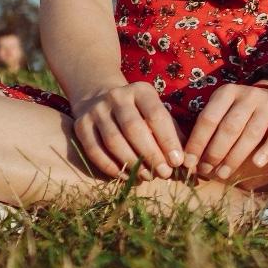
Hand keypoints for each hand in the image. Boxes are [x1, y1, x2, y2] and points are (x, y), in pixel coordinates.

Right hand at [69, 81, 185, 180]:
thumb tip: (187, 160)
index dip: (167, 140)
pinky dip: (110, 167)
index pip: (156, 115)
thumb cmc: (138, 110)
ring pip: (113, 141)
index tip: (178, 161)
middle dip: (150, 154)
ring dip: (131, 163)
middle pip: (133, 128)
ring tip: (147, 177)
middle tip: (163, 173)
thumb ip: (171, 131)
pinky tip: (124, 177)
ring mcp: (96, 110)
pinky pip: (94, 151)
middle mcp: (116, 97)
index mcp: (140, 90)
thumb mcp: (155, 110)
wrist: (98, 95)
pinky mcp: (81, 125)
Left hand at [184, 82, 267, 181]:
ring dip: (235, 157)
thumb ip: (209, 128)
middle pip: (229, 127)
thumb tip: (192, 159)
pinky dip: (267, 151)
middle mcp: (249, 96)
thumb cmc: (240, 110)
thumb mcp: (222, 109)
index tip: (189, 162)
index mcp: (227, 92)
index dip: (197, 142)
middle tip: (207, 170)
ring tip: (223, 173)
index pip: (209, 118)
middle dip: (215, 152)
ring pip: (251, 134)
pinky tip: (257, 163)